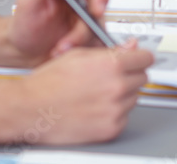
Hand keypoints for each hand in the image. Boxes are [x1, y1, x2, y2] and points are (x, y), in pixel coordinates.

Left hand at [8, 0, 110, 60]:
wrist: (23, 50)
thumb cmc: (24, 24)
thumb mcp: (27, 2)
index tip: (97, 8)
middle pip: (101, 5)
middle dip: (92, 23)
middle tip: (80, 36)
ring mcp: (85, 17)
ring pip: (98, 26)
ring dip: (80, 40)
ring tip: (60, 47)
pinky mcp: (88, 35)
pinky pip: (95, 41)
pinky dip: (81, 48)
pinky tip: (63, 50)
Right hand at [14, 43, 152, 143]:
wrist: (30, 109)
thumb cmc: (48, 82)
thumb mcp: (78, 55)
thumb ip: (110, 50)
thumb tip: (130, 46)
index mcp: (110, 65)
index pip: (146, 58)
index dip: (140, 57)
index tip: (137, 59)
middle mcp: (116, 87)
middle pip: (142, 78)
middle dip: (130, 75)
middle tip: (111, 76)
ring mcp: (115, 110)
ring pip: (134, 98)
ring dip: (122, 94)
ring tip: (97, 93)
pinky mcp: (110, 129)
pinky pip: (124, 117)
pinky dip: (114, 113)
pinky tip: (95, 107)